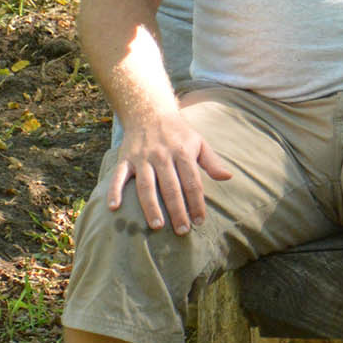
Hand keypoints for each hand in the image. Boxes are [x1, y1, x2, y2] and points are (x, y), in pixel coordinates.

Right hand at [109, 110, 232, 235]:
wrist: (149, 112)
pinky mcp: (125, 159)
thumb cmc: (178, 133)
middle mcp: (162, 156)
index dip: (197, 203)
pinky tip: (114, 208)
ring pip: (146, 186)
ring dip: (151, 207)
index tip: (200, 221)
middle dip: (177, 210)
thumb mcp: (199, 142)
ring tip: (157, 226)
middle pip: (171, 187)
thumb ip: (212, 161)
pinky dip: (114, 191)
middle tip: (182, 231)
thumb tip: (228, 177)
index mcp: (183, 153)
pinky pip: (118, 177)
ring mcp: (142, 158)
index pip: (192, 182)